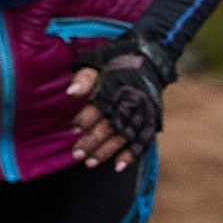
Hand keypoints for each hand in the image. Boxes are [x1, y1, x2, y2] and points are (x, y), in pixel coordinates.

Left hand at [67, 32, 171, 171]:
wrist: (149, 56)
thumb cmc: (115, 61)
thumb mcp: (95, 63)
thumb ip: (83, 78)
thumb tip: (70, 94)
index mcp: (115, 87)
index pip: (98, 108)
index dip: (84, 120)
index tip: (73, 129)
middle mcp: (130, 102)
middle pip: (109, 126)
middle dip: (91, 142)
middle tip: (76, 156)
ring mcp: (143, 112)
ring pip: (124, 136)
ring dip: (107, 152)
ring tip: (90, 164)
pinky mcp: (152, 118)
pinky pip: (143, 140)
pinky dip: (132, 154)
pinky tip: (119, 166)